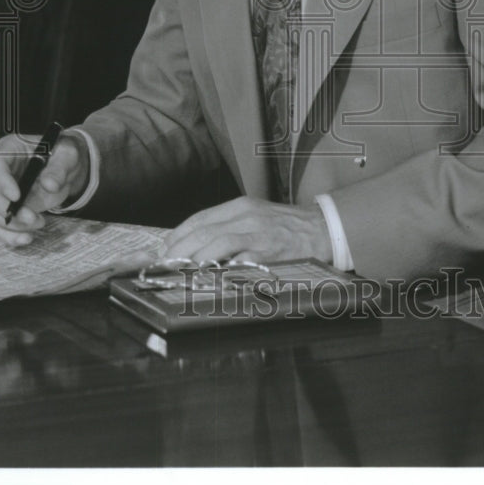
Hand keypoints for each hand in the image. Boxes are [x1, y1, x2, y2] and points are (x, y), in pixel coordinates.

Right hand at [0, 132, 88, 246]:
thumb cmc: (63, 155)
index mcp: (10, 149)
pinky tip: (26, 239)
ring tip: (39, 223)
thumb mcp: (67, 156)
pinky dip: (11, 236)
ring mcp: (2, 193)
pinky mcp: (9, 210)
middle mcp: (1, 172)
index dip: (2, 182)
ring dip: (13, 225)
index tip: (17, 197)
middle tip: (31, 217)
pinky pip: (2, 226)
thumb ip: (59, 169)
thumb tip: (50, 185)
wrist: (67, 170)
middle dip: (9, 210)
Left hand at [162, 196, 332, 264]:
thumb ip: (227, 225)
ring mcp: (258, 234)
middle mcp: (246, 216)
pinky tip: (211, 278)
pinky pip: (241, 262)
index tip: (164, 249)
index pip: (200, 218)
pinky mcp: (269, 252)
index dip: (178, 234)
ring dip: (195, 259)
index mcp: (239, 206)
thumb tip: (194, 244)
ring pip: (218, 243)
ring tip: (181, 272)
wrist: (319, 228)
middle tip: (165, 265)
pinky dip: (224, 270)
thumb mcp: (253, 216)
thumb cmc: (282, 225)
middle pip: (204, 231)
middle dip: (179, 250)